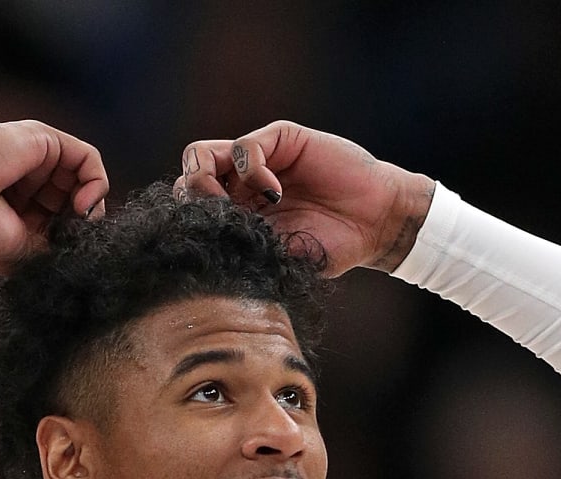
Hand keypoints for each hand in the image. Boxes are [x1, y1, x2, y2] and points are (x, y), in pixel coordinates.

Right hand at [0, 121, 109, 273]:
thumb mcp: (22, 252)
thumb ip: (55, 248)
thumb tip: (88, 249)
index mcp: (22, 206)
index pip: (65, 219)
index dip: (74, 236)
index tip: (68, 250)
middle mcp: (31, 179)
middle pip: (78, 197)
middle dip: (82, 221)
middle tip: (74, 237)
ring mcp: (37, 157)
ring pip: (85, 178)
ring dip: (91, 205)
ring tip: (77, 221)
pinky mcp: (44, 139)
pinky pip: (88, 158)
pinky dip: (96, 183)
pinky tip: (82, 204)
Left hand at [175, 122, 433, 276]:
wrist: (374, 226)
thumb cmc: (329, 246)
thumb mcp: (278, 256)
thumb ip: (241, 247)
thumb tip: (197, 251)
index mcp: (233, 214)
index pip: (187, 207)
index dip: (187, 222)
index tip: (206, 242)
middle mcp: (238, 185)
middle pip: (185, 178)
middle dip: (190, 200)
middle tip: (215, 219)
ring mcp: (258, 160)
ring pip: (200, 155)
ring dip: (206, 179)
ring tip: (231, 203)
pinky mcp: (281, 139)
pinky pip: (243, 146)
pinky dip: (250, 170)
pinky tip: (274, 193)